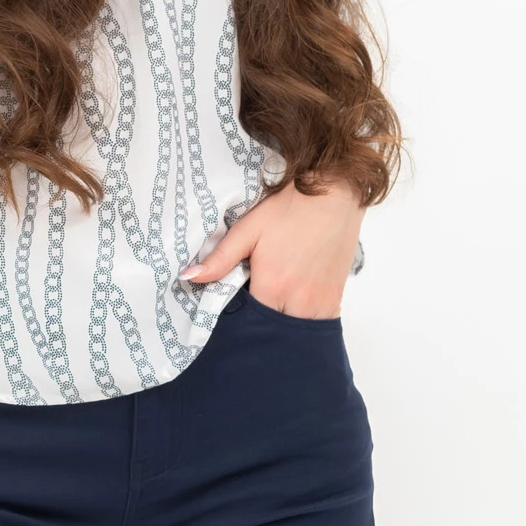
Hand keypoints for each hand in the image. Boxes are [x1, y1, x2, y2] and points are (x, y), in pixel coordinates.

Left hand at [181, 175, 363, 316]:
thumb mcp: (248, 230)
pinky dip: (304, 324)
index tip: (230, 316)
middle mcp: (299, 301)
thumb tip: (188, 277)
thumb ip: (220, 259)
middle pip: (274, 334)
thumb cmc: (288, 208)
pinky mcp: (337, 296)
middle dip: (259, 332)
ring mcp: (321, 301)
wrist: (334, 191)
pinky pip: (320, 324)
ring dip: (282, 331)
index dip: (236, 324)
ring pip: (297, 334)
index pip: (248, 325)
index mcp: (273, 287)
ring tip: (270, 316)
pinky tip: (293, 311)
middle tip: (249, 316)